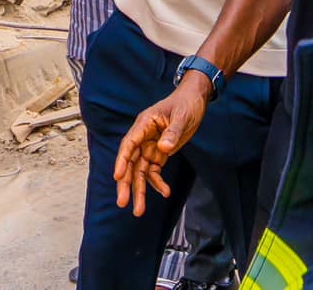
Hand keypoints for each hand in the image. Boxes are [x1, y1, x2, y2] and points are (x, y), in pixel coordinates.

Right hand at [113, 76, 210, 215]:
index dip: (122, 160)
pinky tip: (166, 192)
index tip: (118, 176)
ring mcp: (150, 146)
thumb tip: (163, 149)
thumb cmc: (186, 103)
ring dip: (139, 190)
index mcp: (144, 124)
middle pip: (130, 163)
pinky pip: (154, 172)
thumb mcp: (182, 116)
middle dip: (126, 183)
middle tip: (122, 203)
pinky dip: (158, 183)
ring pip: (140, 172)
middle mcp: (143, 137)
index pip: (129, 144)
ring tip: (139, 211)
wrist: (195, 100)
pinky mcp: (159, 153)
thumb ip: (172, 132)